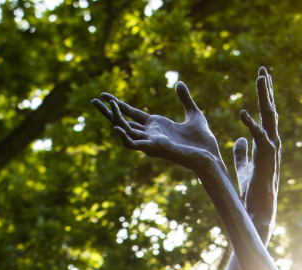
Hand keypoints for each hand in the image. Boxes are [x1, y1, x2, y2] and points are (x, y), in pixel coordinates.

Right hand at [92, 82, 222, 172]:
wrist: (209, 155)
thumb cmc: (203, 139)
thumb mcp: (194, 113)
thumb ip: (184, 98)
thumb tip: (179, 83)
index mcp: (156, 125)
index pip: (131, 113)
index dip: (118, 104)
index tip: (104, 95)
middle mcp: (150, 134)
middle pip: (123, 121)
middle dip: (107, 112)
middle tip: (92, 100)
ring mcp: (150, 141)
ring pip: (125, 131)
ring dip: (114, 119)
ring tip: (106, 106)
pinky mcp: (154, 148)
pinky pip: (134, 144)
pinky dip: (124, 136)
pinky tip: (116, 126)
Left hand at [232, 67, 279, 241]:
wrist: (258, 214)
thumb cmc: (253, 193)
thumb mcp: (245, 168)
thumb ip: (243, 153)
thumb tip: (239, 138)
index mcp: (265, 144)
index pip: (265, 115)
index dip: (264, 95)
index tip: (261, 76)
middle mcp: (271, 145)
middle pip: (270, 112)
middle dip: (266, 90)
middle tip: (263, 69)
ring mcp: (271, 153)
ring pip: (270, 120)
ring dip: (264, 99)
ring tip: (260, 80)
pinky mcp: (267, 163)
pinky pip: (261, 140)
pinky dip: (252, 126)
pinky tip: (242, 114)